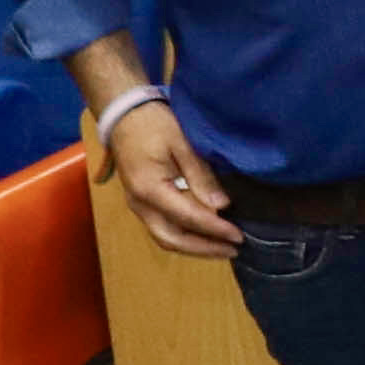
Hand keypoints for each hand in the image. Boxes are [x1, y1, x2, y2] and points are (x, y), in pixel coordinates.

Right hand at [102, 99, 238, 261]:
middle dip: (204, 248)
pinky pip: (162, 227)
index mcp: (150, 190)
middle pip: (172, 238)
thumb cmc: (155, 125)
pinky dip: (184, 236)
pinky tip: (204, 235)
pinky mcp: (142, 202)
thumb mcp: (183, 144)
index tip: (239, 236)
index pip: (188, 218)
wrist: (125, 115)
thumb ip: (200, 176)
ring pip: (165, 237)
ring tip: (223, 247)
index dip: (215, 229)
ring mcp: (138, 205)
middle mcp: (140, 204)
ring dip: (194, 246)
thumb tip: (220, 207)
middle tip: (234, 249)